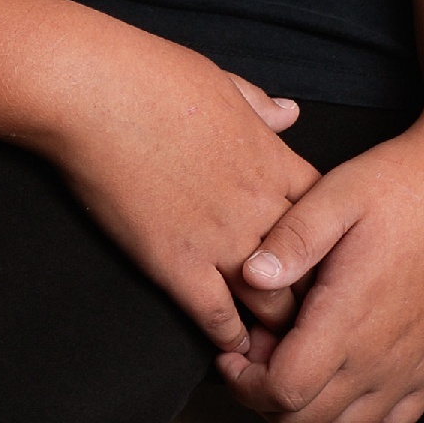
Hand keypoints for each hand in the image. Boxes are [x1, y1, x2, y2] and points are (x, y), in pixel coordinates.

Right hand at [43, 38, 318, 350]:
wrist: (96, 92)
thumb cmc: (154, 75)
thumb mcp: (224, 82)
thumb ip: (261, 107)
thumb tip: (291, 112)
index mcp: (273, 159)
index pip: (327, 217)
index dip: (325, 241)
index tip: (315, 255)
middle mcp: (259, 205)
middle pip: (312, 268)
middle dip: (311, 291)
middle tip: (304, 311)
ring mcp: (221, 238)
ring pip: (272, 303)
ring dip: (274, 324)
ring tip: (274, 341)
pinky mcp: (177, 264)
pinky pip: (218, 318)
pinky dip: (229, 337)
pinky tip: (231, 347)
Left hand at [215, 119, 423, 422]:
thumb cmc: (404, 184)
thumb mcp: (337, 193)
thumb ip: (291, 239)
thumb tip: (250, 277)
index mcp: (350, 320)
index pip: (283, 392)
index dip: (245, 382)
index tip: (234, 351)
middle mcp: (382, 358)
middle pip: (305, 422)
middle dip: (264, 397)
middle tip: (258, 350)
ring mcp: (413, 368)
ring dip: (308, 409)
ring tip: (297, 358)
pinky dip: (359, 417)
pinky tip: (345, 375)